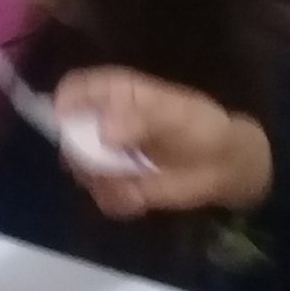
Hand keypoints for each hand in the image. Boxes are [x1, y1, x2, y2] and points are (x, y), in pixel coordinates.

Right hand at [53, 67, 272, 217]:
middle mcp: (103, 123)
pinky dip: (119, 201)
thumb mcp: (177, 116)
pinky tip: (142, 199)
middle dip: (83, 156)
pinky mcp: (116, 184)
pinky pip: (102, 196)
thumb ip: (141, 119)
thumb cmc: (202, 128)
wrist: (224, 165)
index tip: (65, 124)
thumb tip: (105, 132)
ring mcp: (107, 156)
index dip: (64, 104)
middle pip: (69, 135)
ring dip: (105, 182)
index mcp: (116, 94)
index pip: (76, 89)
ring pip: (82, 170)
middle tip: (107, 167)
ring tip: (136, 184)